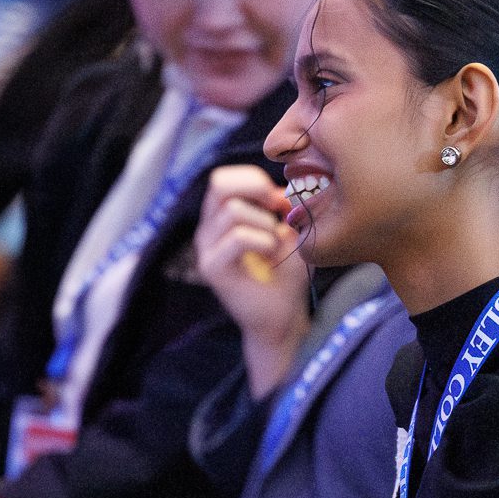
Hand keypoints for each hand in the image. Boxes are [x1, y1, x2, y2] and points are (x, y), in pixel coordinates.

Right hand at [195, 165, 308, 394]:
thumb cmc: (287, 276)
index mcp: (220, 218)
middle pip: (218, 183)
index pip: (223, 178)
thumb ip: (284, 207)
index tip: (279, 201)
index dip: (253, 179)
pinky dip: (263, 241)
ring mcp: (207, 249)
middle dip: (255, 188)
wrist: (282, 319)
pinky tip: (272, 254)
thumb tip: (281, 190)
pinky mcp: (213, 269)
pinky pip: (237, 238)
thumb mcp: (291, 232)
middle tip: (278, 209)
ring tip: (277, 245)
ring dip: (265, 223)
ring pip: (232, 211)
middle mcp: (208, 230)